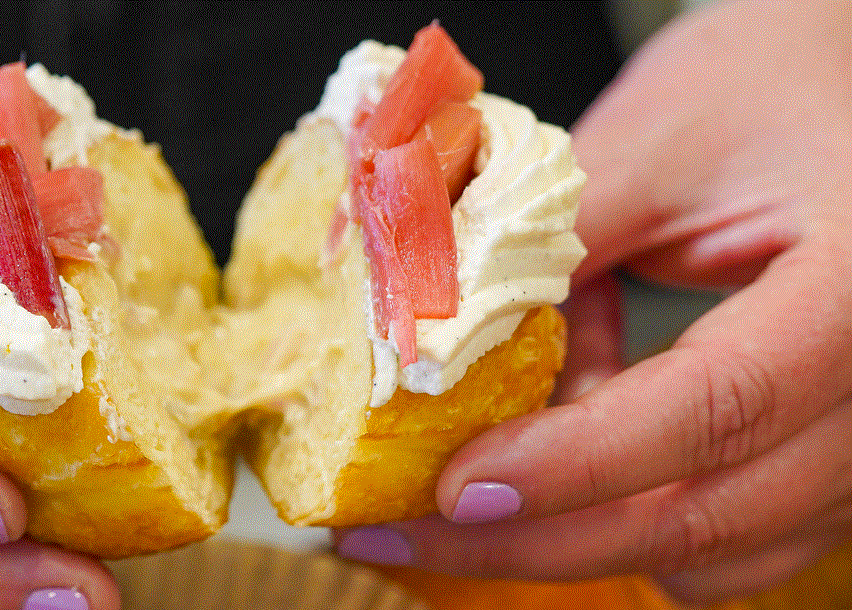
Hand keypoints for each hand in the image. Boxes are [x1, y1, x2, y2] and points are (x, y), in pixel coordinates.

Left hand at [335, 0, 851, 603]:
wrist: (842, 82)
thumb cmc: (764, 85)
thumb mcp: (650, 145)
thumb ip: (551, 252)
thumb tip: (428, 352)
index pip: (717, 405)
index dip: (573, 462)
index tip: (452, 485)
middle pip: (709, 514)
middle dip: (538, 537)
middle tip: (407, 531)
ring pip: (717, 552)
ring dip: (576, 536)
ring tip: (464, 488)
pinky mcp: (834, 458)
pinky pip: (731, 536)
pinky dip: (629, 514)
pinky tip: (558, 454)